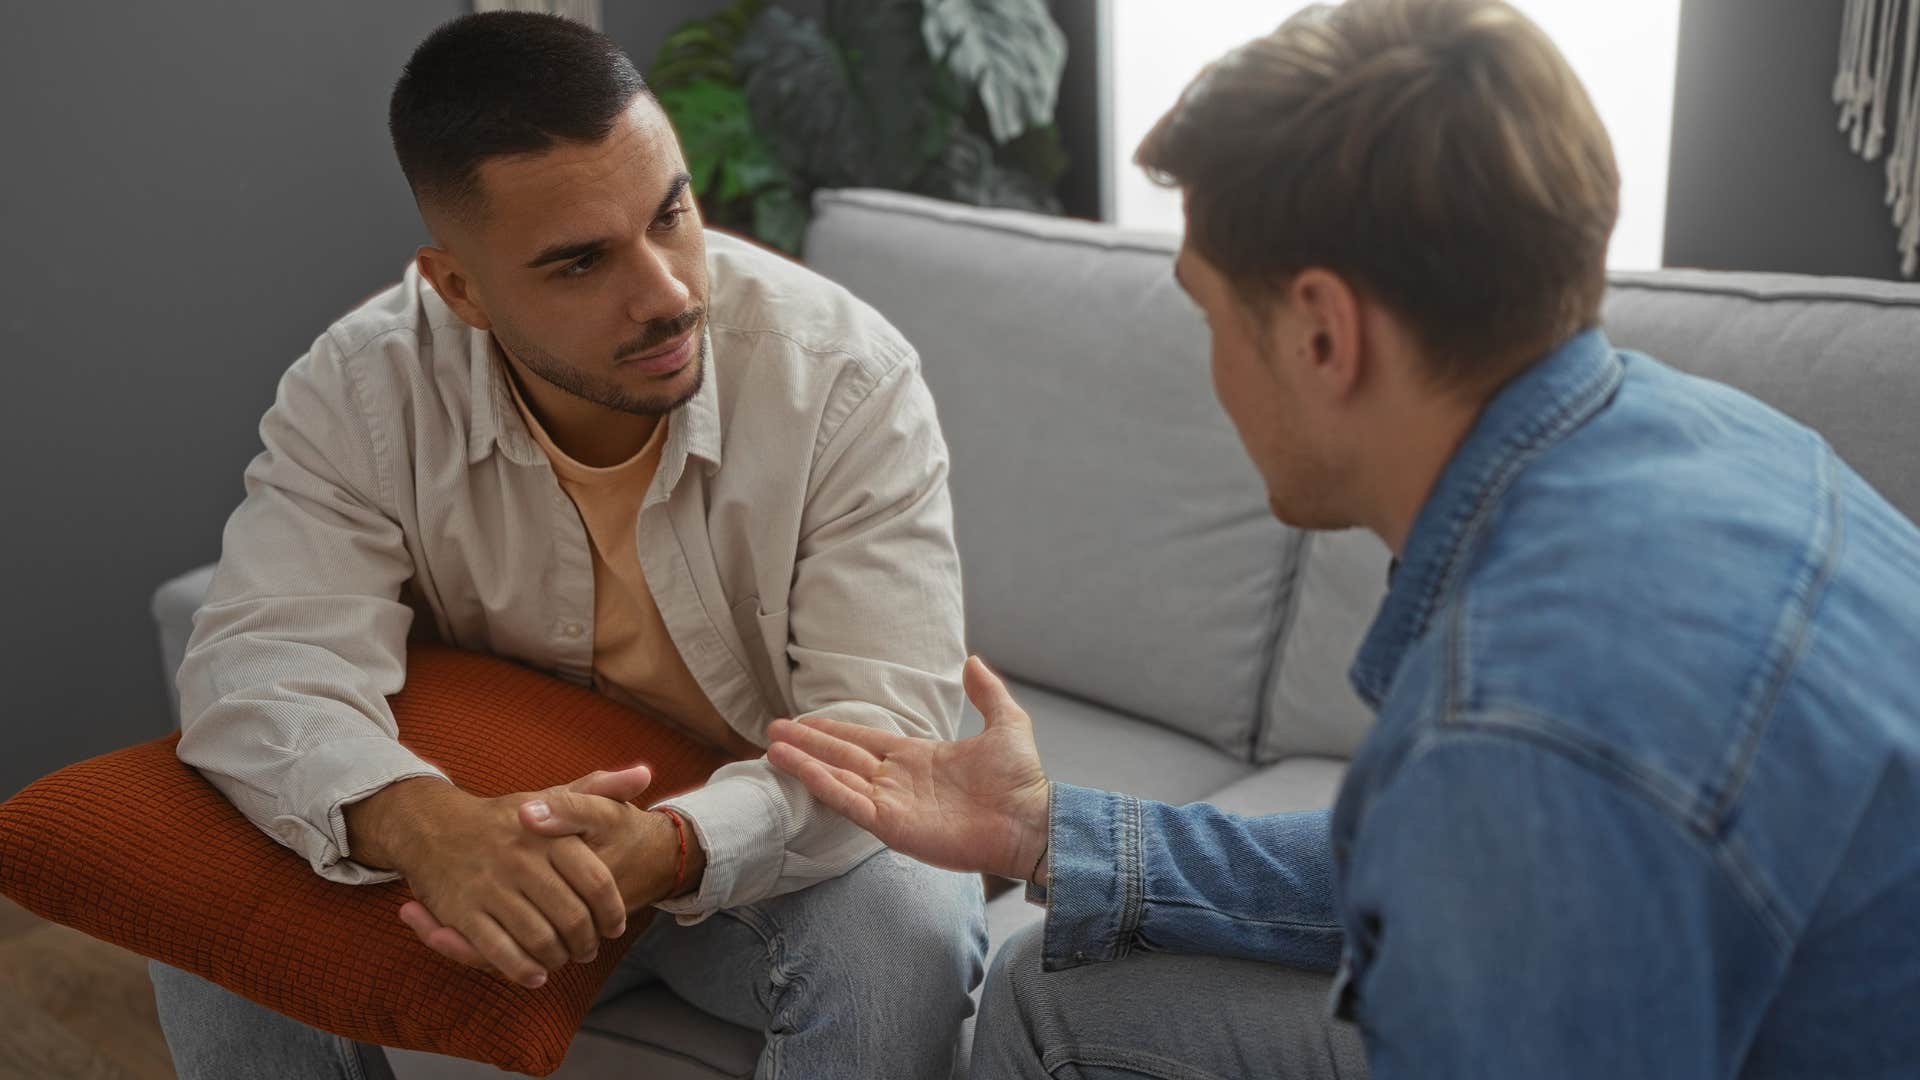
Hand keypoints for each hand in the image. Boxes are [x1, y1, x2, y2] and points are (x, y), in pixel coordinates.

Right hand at [361, 764, 652, 987]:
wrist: (432, 826)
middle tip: (589, 950)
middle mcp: (521, 859)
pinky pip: (500, 952)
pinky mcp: (462, 911)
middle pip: (572, 918)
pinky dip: (523, 970)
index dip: (612, 912)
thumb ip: (600, 788)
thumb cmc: (504, 818)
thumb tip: (645, 775)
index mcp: (548, 835)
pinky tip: (535, 974)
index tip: (616, 926)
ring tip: (564, 959)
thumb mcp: (552, 796)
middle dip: (587, 942)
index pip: (597, 883)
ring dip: (558, 958)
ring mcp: (490, 887)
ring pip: (540, 939)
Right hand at [765, 656, 1050, 881]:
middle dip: (809, 742)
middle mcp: (898, 780)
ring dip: (806, 762)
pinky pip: (848, 801)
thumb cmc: (1022, 780)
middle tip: (774, 730)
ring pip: (838, 777)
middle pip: (843, 756)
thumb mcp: (1006, 723)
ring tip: (773, 748)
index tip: (804, 720)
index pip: (865, 741)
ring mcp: (892, 803)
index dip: (834, 730)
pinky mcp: (891, 825)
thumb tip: (973, 661)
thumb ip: (987, 693)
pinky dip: (821, 783)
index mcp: (918, 757)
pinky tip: (798, 767)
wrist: (1031, 820)